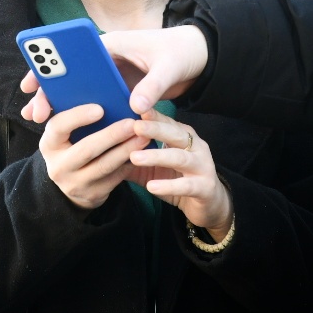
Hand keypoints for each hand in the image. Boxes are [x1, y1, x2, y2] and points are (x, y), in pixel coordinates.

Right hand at [21, 25, 209, 122]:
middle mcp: (107, 59)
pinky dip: (84, 114)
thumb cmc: (182, 54)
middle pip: (72, 75)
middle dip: (50, 91)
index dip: (49, 67)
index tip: (33, 84)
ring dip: (62, 105)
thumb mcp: (169, 68)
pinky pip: (97, 102)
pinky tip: (73, 132)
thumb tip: (135, 107)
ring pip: (81, 90)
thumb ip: (152, 86)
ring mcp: (113, 76)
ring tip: (40, 121)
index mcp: (112, 44)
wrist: (198, 57)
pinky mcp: (121, 90)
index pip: (72, 54)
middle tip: (33, 112)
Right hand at [38, 103, 148, 209]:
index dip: (78, 117)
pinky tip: (143, 151)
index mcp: (49, 144)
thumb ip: (73, 115)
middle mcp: (58, 166)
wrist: (71, 184)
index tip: (100, 108)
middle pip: (86, 149)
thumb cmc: (71, 146)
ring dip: (126, 149)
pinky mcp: (93, 195)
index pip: (58, 127)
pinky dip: (130, 163)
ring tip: (144, 135)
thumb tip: (94, 87)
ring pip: (105, 165)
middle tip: (132, 122)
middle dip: (111, 135)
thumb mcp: (65, 134)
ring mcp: (75, 183)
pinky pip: (115, 178)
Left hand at [128, 113, 232, 239]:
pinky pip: (186, 185)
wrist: (207, 205)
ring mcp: (203, 166)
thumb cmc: (176, 180)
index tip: (132, 107)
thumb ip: (133, 157)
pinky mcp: (205, 187)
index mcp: (182, 136)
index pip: (166, 121)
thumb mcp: (152, 168)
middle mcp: (195, 146)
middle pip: (175, 133)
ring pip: (180, 157)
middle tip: (134, 126)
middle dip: (154, 129)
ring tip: (135, 157)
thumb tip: (104, 148)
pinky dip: (168, 185)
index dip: (151, 115)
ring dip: (157, 156)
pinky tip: (151, 187)